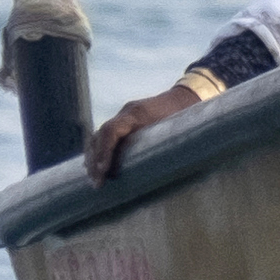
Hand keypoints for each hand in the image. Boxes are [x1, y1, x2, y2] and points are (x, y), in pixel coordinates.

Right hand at [83, 83, 208, 182]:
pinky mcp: (124, 123)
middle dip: (95, 160)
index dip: (105, 150)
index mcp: (137, 112)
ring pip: (98, 136)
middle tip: (97, 183)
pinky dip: (98, 153)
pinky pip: (104, 137)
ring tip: (95, 181)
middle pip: (99, 135)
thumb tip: (166, 174)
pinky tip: (96, 170)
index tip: (104, 170)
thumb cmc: (185, 114)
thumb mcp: (179, 128)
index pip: (111, 130)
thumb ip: (170, 145)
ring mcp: (123, 117)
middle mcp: (126, 113)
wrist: (186, 96)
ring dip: (93, 159)